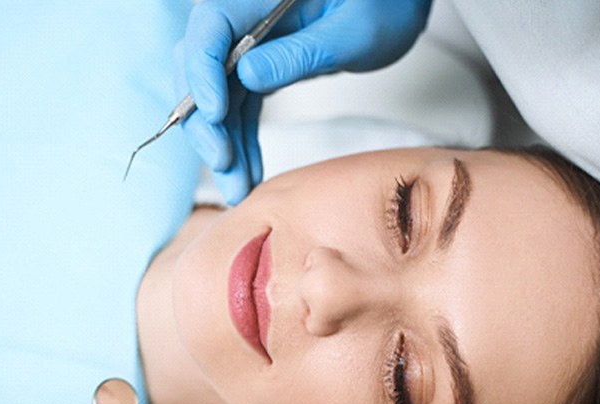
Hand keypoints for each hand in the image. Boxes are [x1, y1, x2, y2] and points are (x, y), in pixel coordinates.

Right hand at [180, 0, 432, 204]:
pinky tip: (248, 172)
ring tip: (238, 189)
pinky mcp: (261, 67)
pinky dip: (242, 141)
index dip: (203, 71)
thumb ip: (302, 52)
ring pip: (218, 95)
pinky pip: (241, 106)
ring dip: (224, 143)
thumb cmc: (385, 6)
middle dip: (206, 121)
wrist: (397, 7)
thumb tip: (248, 75)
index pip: (211, 25)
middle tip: (223, 163)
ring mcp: (251, 44)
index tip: (214, 114)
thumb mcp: (353, 31)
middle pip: (202, 66)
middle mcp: (247, 15)